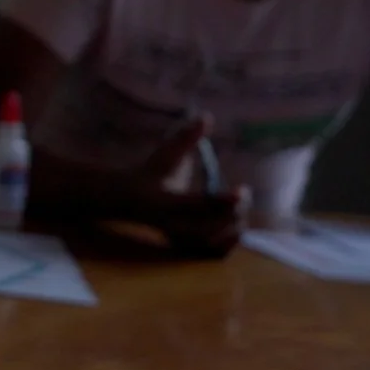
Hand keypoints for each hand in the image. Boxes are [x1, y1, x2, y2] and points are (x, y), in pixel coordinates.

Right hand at [118, 116, 245, 256]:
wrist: (127, 199)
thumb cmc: (149, 171)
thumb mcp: (164, 153)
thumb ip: (186, 137)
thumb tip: (205, 116)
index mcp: (163, 201)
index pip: (198, 204)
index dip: (224, 199)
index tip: (243, 190)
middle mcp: (171, 224)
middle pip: (211, 227)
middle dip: (233, 211)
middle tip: (243, 194)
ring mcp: (179, 238)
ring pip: (215, 241)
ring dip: (233, 225)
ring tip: (240, 206)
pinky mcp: (187, 246)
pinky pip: (214, 253)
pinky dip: (229, 241)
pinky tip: (236, 224)